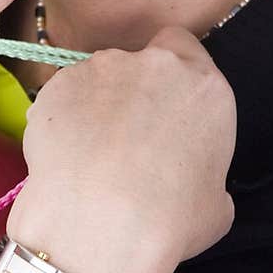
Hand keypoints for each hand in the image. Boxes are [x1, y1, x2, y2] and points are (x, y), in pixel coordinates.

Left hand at [7, 26, 236, 272]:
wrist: (100, 226)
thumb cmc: (169, 221)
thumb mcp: (216, 203)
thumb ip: (203, 169)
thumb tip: (189, 177)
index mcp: (204, 86)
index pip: (183, 45)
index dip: (171, 69)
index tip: (162, 100)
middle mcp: (154, 65)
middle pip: (139, 60)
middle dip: (132, 88)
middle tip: (126, 134)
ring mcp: (100, 69)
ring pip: (97, 77)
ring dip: (95, 104)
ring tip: (89, 153)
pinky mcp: (57, 85)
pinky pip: (62, 97)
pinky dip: (63, 119)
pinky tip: (65, 156)